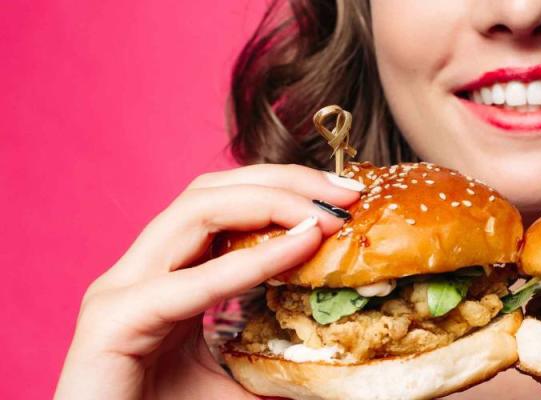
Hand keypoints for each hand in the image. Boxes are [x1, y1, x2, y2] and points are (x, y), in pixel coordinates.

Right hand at [55, 164, 363, 399]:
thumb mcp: (241, 378)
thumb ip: (279, 353)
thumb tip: (346, 348)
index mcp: (166, 276)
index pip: (224, 205)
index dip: (284, 189)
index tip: (346, 196)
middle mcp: (141, 272)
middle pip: (210, 192)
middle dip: (282, 181)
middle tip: (345, 193)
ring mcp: (122, 291)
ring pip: (196, 212)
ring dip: (270, 202)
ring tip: (326, 216)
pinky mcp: (115, 321)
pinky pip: (191, 283)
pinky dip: (253, 260)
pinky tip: (300, 246)